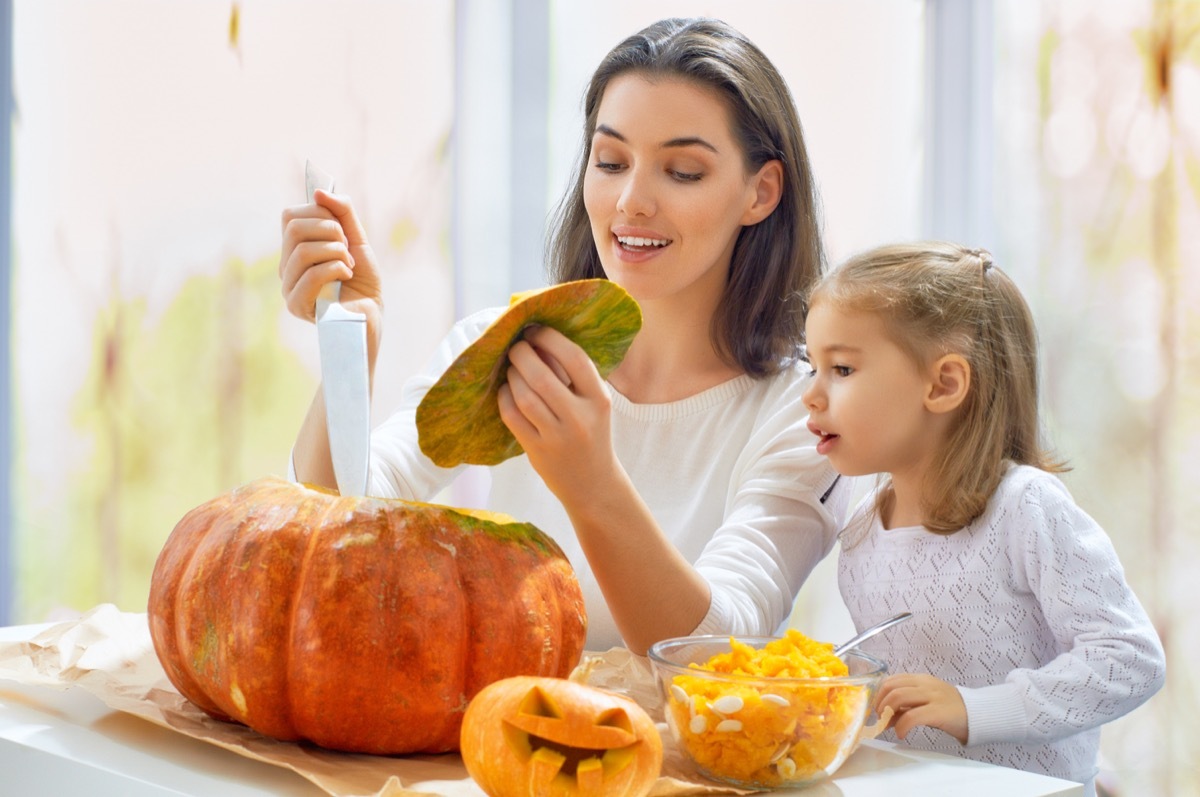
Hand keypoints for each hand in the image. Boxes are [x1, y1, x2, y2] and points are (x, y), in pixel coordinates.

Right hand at [279, 189, 382, 336]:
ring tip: (349, 265)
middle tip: (347, 249)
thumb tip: (319, 192)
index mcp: (294, 249)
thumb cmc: (363, 282)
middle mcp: (286, 267)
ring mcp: (288, 287)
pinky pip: (310, 275)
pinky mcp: (297, 306)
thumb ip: (342, 213)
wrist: (371, 316)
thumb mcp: (357, 240)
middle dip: (330, 231)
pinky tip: (347, 276)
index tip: (342, 231)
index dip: (320, 214)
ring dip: (336, 252)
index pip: (290, 216)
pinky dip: (336, 268)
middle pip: (294, 229)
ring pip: (302, 251)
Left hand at [497, 325, 617, 506]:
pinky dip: (505, 398)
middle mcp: (580, 418)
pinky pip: (513, 416)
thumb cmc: (591, 434)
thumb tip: (539, 341)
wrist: (593, 483)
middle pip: (542, 376)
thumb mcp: (594, 404)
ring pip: (525, 396)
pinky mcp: (538, 451)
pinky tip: (506, 391)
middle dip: (523, 354)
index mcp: (599, 400)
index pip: (575, 358)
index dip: (550, 339)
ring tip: (511, 368)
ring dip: (512, 376)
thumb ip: (573, 376)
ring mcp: (558, 437)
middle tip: (516, 347)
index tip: (536, 331)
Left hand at [875, 673, 968, 744]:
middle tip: (879, 717)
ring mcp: (932, 696)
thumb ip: (905, 707)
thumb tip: (884, 719)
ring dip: (887, 712)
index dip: (878, 694)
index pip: (891, 679)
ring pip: (899, 696)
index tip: (875, 707)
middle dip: (880, 703)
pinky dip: (901, 726)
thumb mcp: (925, 703)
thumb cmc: (949, 710)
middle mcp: (925, 684)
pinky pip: (912, 716)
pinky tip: (901, 733)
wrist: (977, 715)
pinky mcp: (938, 712)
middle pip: (891, 686)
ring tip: (887, 724)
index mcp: (920, 679)